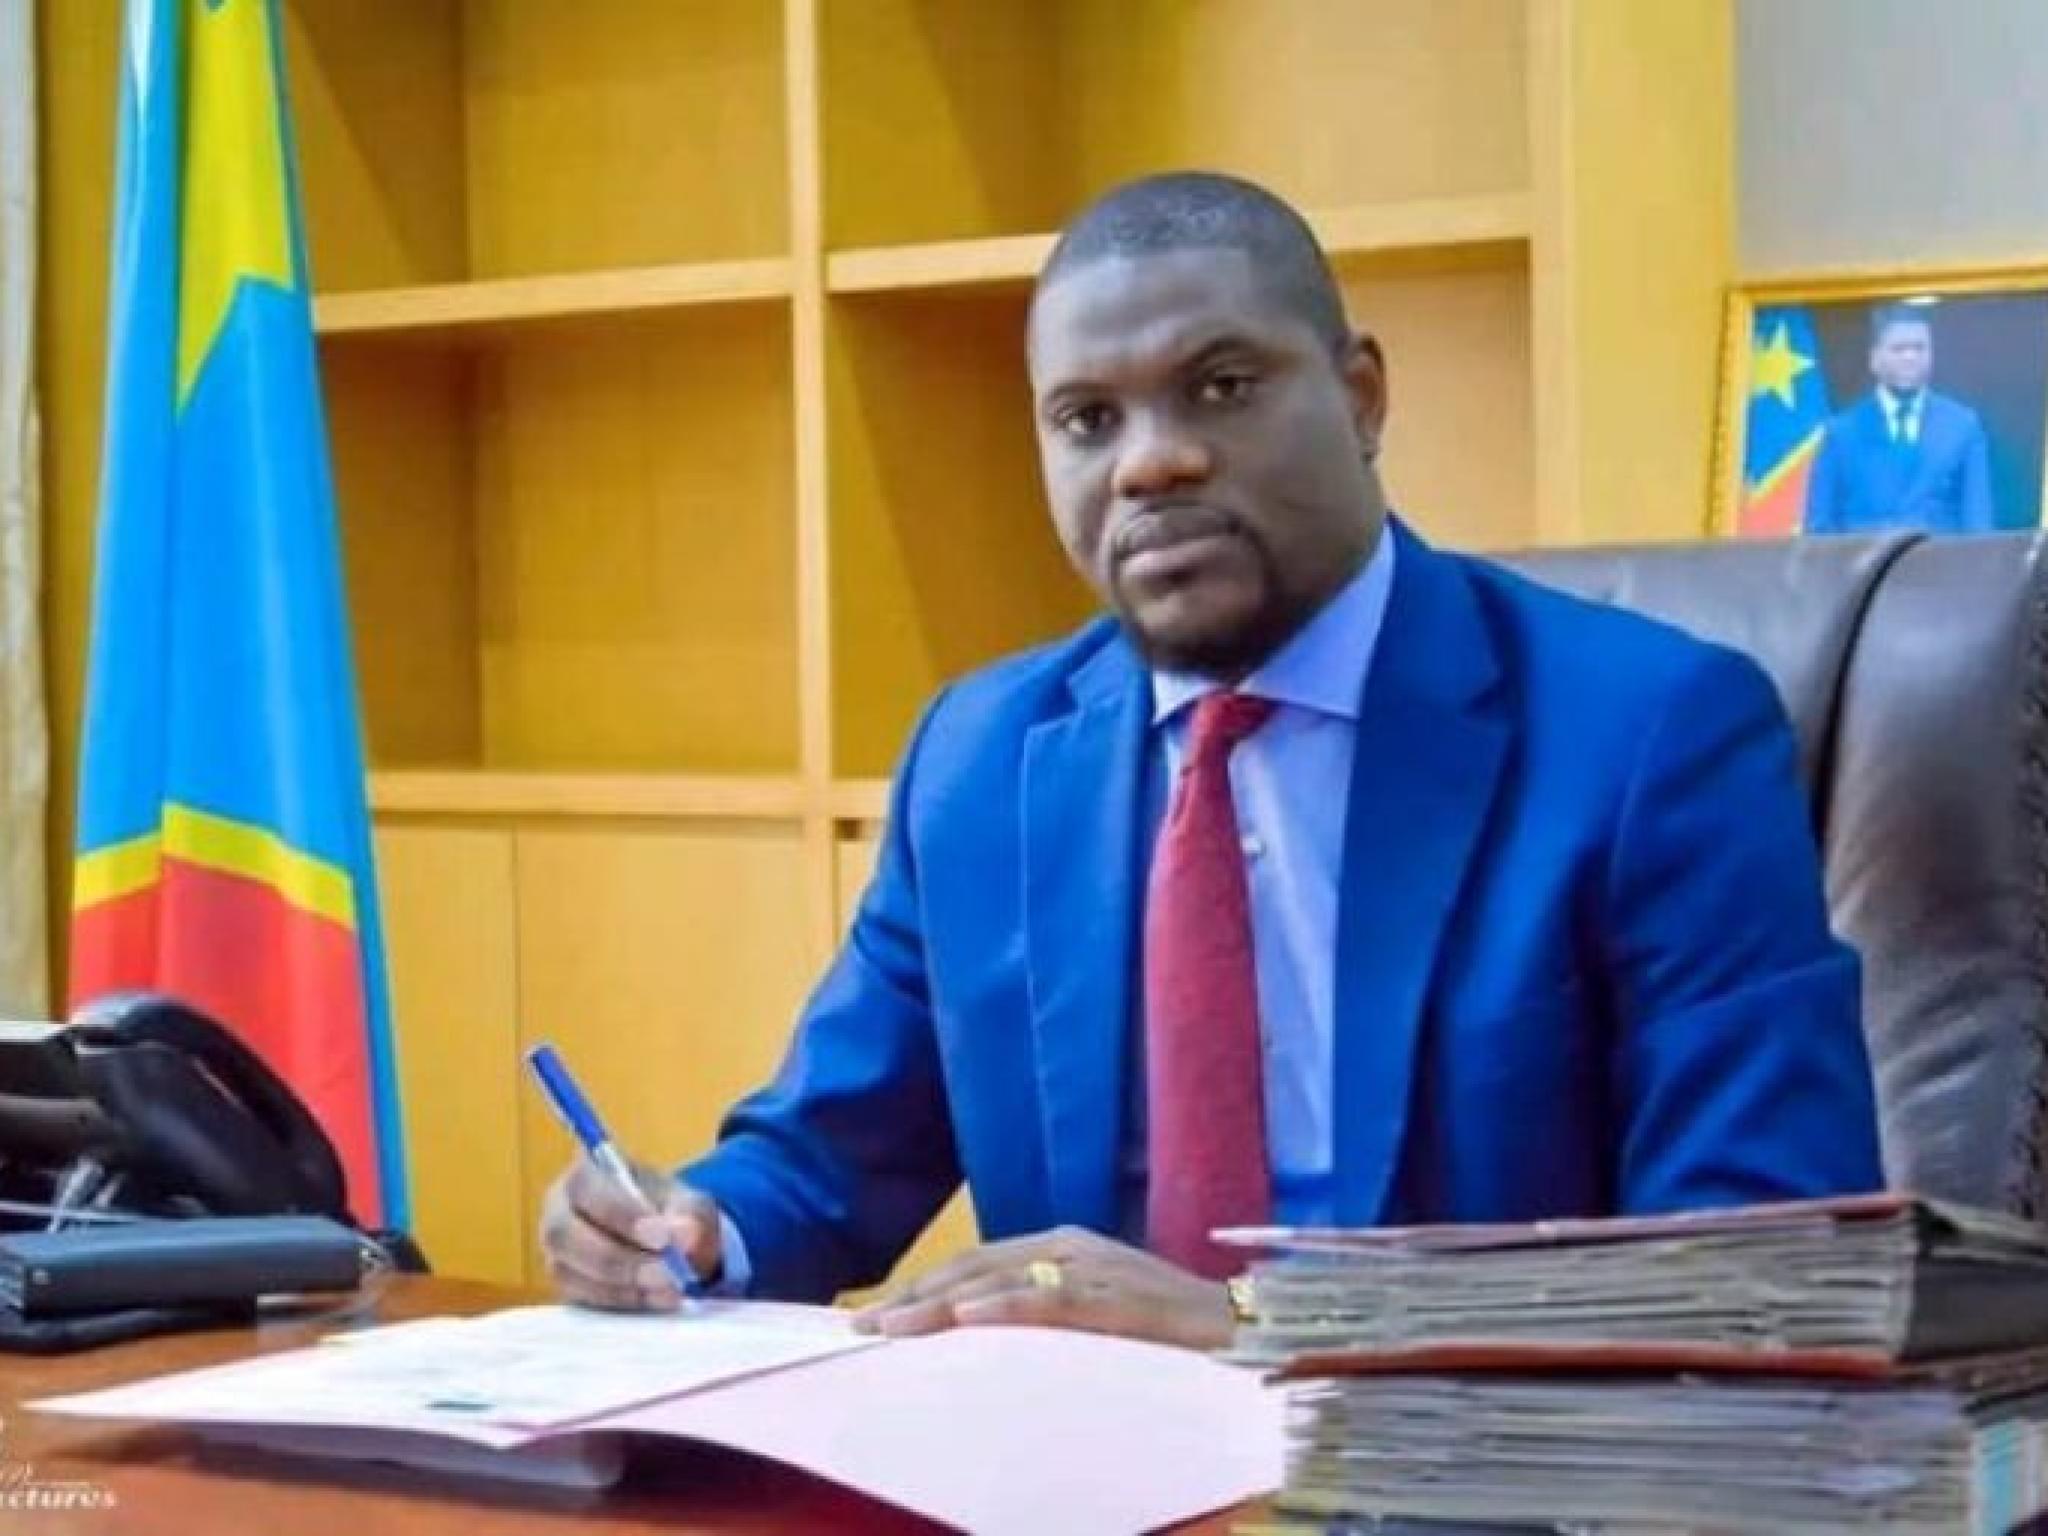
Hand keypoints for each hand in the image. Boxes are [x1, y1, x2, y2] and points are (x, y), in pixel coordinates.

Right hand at [538, 1157, 721, 1312]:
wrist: (666, 1242)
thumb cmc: (668, 1212)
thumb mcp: (687, 1204)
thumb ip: (688, 1215)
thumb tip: (683, 1236)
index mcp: (584, 1174)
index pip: (587, 1188)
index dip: (621, 1215)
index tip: (662, 1239)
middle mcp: (558, 1211)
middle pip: (565, 1235)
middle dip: (619, 1258)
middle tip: (667, 1272)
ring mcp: (556, 1253)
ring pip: (569, 1273)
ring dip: (622, 1285)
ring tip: (668, 1289)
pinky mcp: (566, 1287)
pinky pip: (580, 1298)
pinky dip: (620, 1301)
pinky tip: (654, 1299)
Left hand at [852, 1226, 1233, 1350]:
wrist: (1243, 1328)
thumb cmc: (1167, 1329)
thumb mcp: (1092, 1313)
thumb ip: (1042, 1313)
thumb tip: (979, 1334)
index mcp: (1061, 1246)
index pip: (976, 1263)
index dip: (923, 1286)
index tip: (875, 1314)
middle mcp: (1070, 1246)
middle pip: (977, 1268)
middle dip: (916, 1296)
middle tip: (863, 1325)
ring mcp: (1095, 1268)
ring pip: (1003, 1282)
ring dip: (942, 1305)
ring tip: (895, 1326)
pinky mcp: (1119, 1298)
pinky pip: (1054, 1300)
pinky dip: (1009, 1308)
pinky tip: (970, 1320)